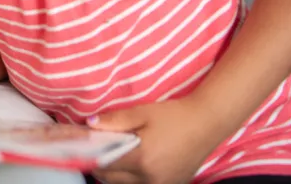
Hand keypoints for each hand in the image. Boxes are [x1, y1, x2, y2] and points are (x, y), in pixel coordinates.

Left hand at [89, 97, 218, 183]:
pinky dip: (132, 179)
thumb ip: (114, 121)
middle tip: (95, 151)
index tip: (83, 148)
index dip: (91, 156)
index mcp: (142, 160)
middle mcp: (151, 178)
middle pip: (112, 180)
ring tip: (113, 156)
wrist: (206, 124)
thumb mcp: (142, 113)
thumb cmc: (174, 116)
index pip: (105, 165)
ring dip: (115, 175)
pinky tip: (132, 164)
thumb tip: (89, 124)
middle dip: (100, 167)